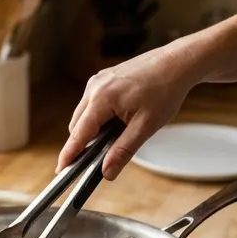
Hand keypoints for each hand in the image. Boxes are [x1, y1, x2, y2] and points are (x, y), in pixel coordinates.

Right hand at [57, 42, 199, 179]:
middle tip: (98, 162)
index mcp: (102, 98)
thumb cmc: (164, 91)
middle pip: (77, 126)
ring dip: (93, 131)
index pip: (79, 134)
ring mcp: (98, 81)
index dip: (69, 155)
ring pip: (84, 116)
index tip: (61, 172)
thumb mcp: (145, 127)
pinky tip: (119, 123)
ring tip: (117, 138)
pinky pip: (93, 104)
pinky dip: (99, 119)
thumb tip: (107, 172)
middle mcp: (94, 87)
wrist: (175, 64)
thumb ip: (123, 150)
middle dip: (84, 145)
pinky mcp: (104, 79)